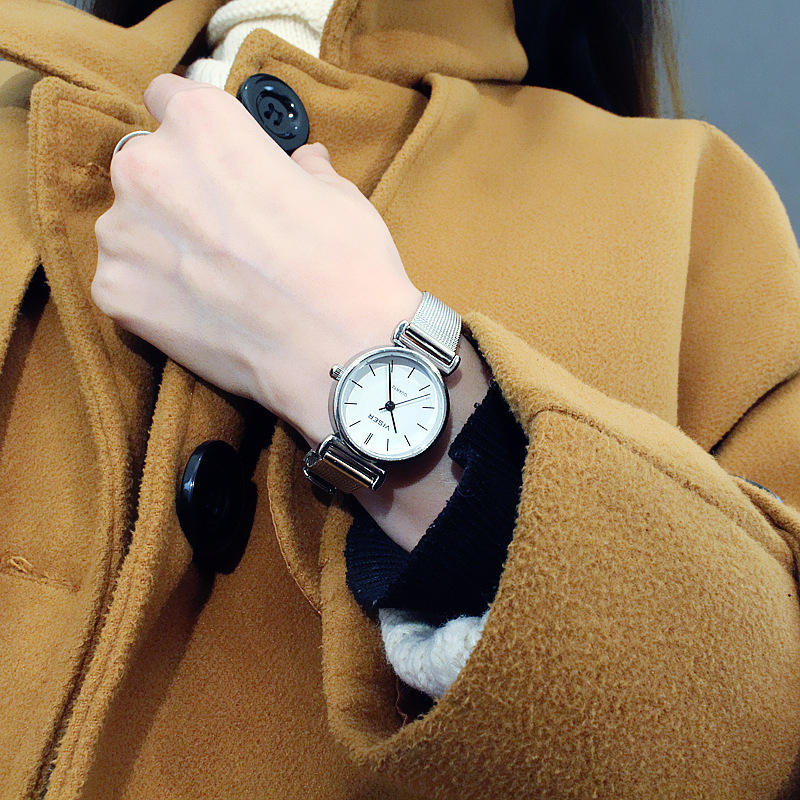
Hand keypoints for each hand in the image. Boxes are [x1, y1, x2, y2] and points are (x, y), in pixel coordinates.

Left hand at [93, 74, 421, 444]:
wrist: (340, 354)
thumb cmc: (346, 267)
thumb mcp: (339, 195)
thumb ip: (302, 168)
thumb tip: (301, 163)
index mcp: (202, 123)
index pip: (168, 97)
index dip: (196, 130)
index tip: (210, 157)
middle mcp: (148, 166)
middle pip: (145, 164)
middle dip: (177, 189)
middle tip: (221, 230)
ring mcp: (123, 233)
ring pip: (131, 224)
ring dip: (161, 241)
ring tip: (213, 279)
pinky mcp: (115, 294)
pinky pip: (126, 279)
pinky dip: (153, 292)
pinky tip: (199, 310)